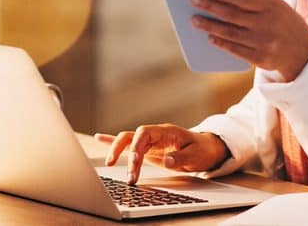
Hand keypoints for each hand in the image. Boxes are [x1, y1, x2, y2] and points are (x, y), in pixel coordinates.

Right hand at [93, 124, 229, 184]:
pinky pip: (129, 143)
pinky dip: (114, 141)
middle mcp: (155, 134)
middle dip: (123, 152)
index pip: (143, 133)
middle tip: (127, 175)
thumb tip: (165, 159)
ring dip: (117, 151)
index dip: (136, 148)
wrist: (207, 147)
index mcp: (165, 131)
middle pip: (131, 136)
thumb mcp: (195, 155)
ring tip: (108, 164)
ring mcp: (150, 141)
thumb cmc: (201, 150)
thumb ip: (180, 157)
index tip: (134, 166)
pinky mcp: (148, 149)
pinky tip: (99, 138)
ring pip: (127, 140)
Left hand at [190, 0, 307, 81]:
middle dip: (210, 7)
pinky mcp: (259, 58)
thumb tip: (221, 0)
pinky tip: (209, 37)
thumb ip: (253, 2)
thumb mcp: (276, 6)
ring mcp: (263, 43)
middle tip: (192, 0)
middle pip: (232, 15)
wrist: (303, 51)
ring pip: (230, 33)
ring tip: (194, 20)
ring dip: (209, 26)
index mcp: (271, 7)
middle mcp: (267, 25)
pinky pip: (235, 50)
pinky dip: (221, 43)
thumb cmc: (282, 22)